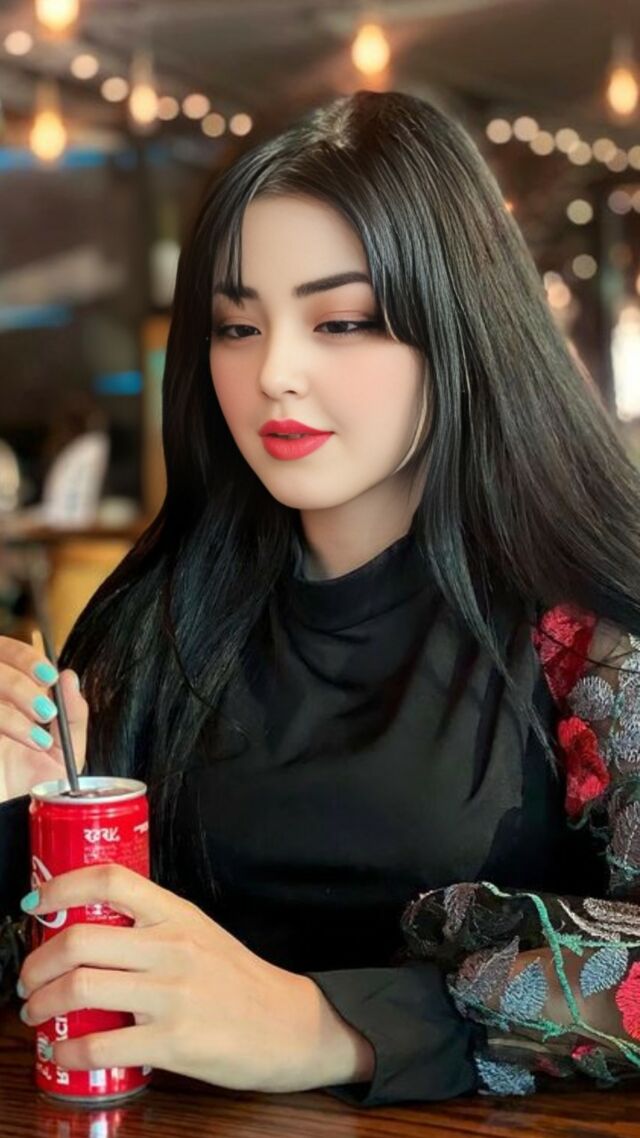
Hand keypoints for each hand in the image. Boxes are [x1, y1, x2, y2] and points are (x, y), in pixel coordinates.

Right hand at [0, 635, 87, 802]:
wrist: (14, 825)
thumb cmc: (33, 789)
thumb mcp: (64, 752)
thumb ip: (72, 715)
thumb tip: (70, 676)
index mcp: (7, 696)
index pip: (4, 652)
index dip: (24, 656)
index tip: (50, 675)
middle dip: (22, 678)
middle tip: (46, 706)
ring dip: (18, 699)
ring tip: (41, 730)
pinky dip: (10, 720)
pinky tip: (32, 741)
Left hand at [17, 865, 373, 1092]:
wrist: (290, 1024)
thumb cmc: (239, 980)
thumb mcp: (199, 934)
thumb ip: (152, 927)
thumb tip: (90, 928)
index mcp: (176, 914)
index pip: (109, 880)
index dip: (60, 887)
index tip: (35, 904)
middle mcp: (172, 947)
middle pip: (79, 940)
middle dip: (36, 963)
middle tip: (28, 978)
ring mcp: (172, 995)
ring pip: (80, 989)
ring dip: (42, 1005)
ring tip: (37, 1013)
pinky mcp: (174, 1042)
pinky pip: (101, 1047)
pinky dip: (68, 1051)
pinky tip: (64, 1051)